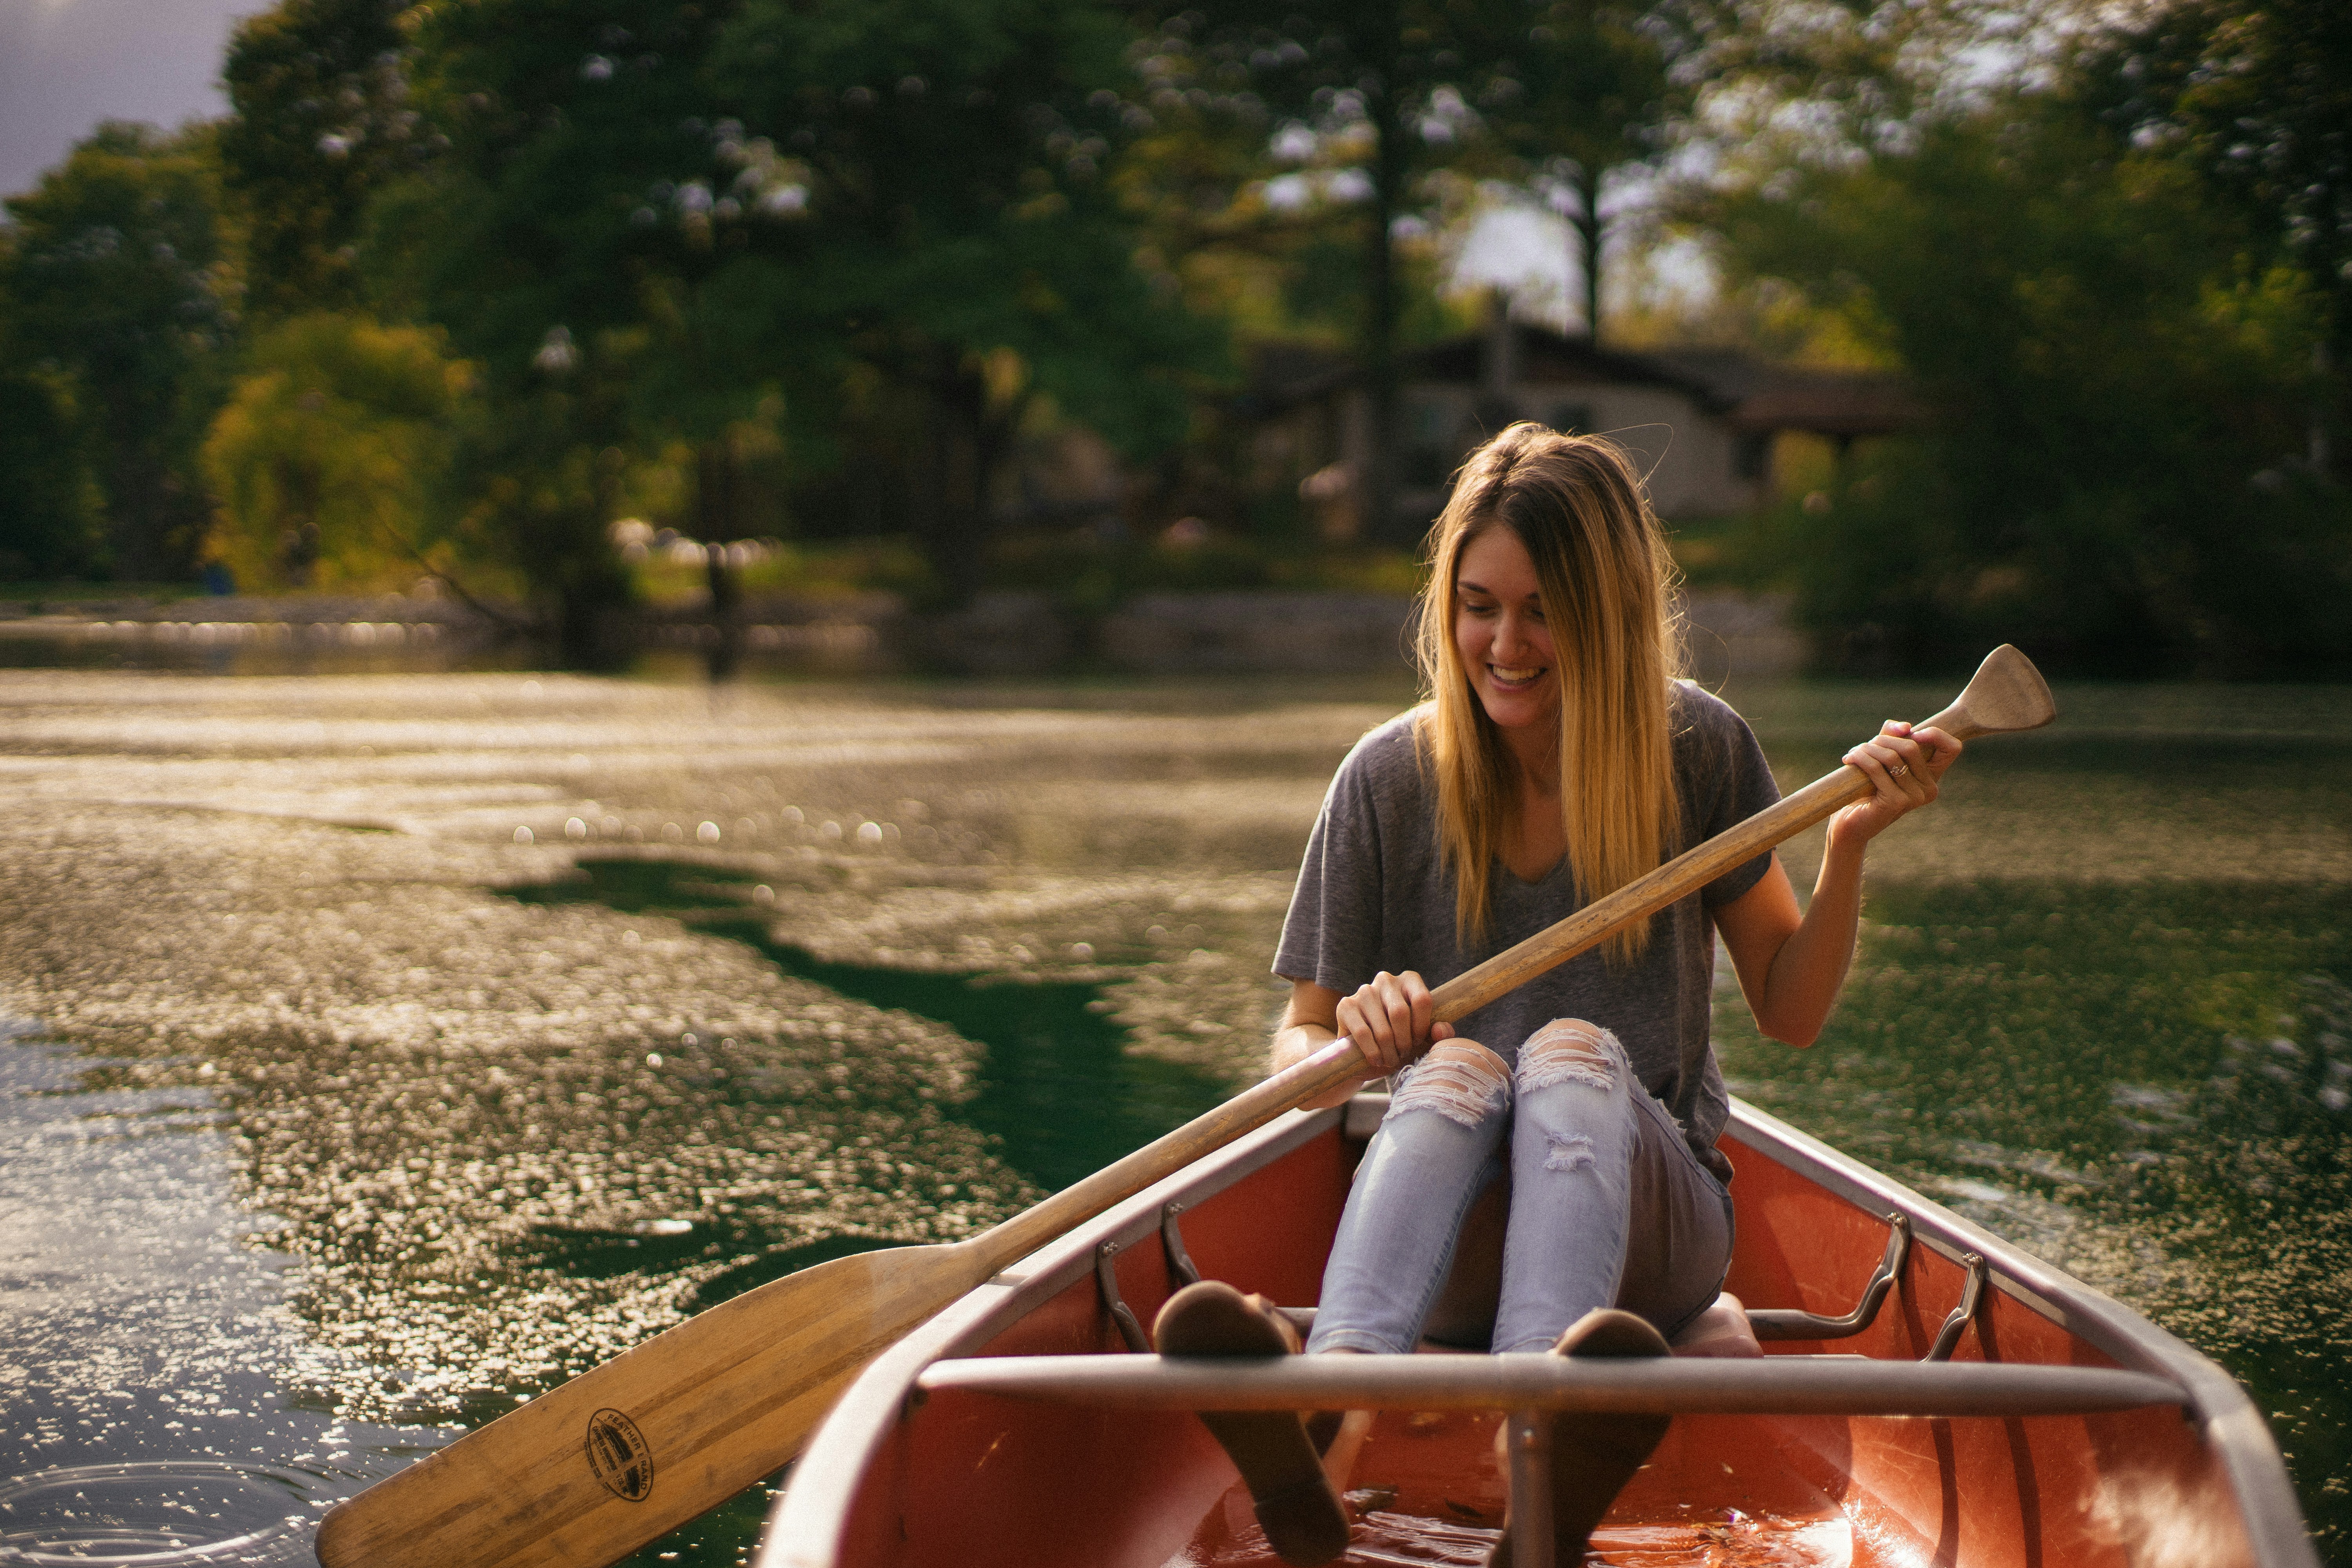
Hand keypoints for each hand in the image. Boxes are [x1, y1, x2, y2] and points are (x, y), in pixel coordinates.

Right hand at [1335, 970, 1452, 1077]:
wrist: (1363, 1049)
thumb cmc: (1400, 1039)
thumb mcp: (1423, 1038)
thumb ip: (1439, 1033)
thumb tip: (1440, 1030)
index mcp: (1409, 980)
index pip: (1422, 1000)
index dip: (1422, 1027)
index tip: (1417, 1041)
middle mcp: (1386, 980)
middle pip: (1400, 1013)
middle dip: (1404, 1041)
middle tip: (1403, 1054)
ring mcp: (1364, 991)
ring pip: (1382, 1027)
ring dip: (1389, 1051)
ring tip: (1391, 1060)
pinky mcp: (1345, 1005)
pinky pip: (1363, 1033)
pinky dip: (1373, 1052)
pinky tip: (1377, 1059)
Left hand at [1830, 721, 1959, 847]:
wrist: (1850, 821)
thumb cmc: (1867, 787)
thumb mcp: (1883, 755)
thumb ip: (1894, 736)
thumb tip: (1905, 727)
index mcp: (1932, 776)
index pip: (1951, 748)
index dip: (1935, 734)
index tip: (1909, 732)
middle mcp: (1929, 788)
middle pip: (1911, 747)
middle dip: (1883, 740)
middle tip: (1865, 746)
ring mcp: (1915, 797)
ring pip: (1891, 756)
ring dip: (1867, 749)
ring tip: (1854, 753)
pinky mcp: (1896, 802)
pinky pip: (1876, 769)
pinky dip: (1860, 759)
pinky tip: (1849, 760)